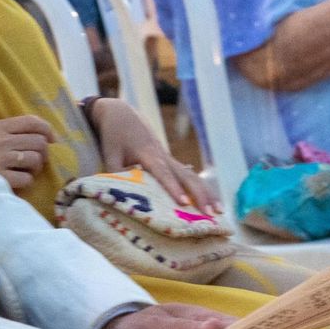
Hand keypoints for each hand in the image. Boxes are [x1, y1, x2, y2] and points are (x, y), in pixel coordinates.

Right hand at [0, 116, 53, 189]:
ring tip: (27, 170)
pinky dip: (26, 181)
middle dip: (43, 151)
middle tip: (38, 158)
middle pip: (38, 142)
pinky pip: (25, 179)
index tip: (51, 138)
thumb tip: (16, 130)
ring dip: (35, 167)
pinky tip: (17, 180)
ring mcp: (2, 159)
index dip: (46, 129)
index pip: (31, 122)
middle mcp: (3, 141)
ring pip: (35, 160)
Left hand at [87, 97, 218, 213]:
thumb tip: (126, 193)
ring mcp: (169, 158)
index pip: (162, 172)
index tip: (184, 203)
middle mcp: (163, 156)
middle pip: (186, 175)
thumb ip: (117, 173)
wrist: (122, 114)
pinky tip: (210, 203)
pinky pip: (187, 176)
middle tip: (211, 214)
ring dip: (206, 193)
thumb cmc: (115, 136)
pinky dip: (199, 189)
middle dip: (200, 195)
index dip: (173, 187)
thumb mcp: (110, 154)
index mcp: (147, 153)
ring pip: (191, 176)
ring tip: (219, 211)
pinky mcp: (170, 162)